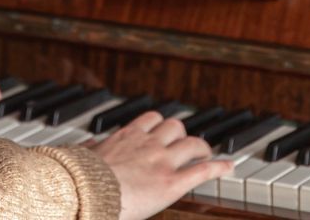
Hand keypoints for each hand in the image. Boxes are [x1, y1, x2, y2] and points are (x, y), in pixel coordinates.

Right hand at [90, 111, 232, 219]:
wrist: (87, 190)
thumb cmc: (81, 177)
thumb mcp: (82, 156)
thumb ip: (88, 151)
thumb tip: (82, 149)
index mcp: (126, 136)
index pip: (150, 120)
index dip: (160, 125)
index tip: (163, 129)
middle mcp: (148, 144)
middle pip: (174, 127)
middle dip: (181, 134)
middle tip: (186, 143)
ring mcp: (162, 161)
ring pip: (191, 143)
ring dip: (201, 148)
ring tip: (207, 153)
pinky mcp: (172, 182)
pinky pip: (202, 170)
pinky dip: (218, 167)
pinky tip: (228, 167)